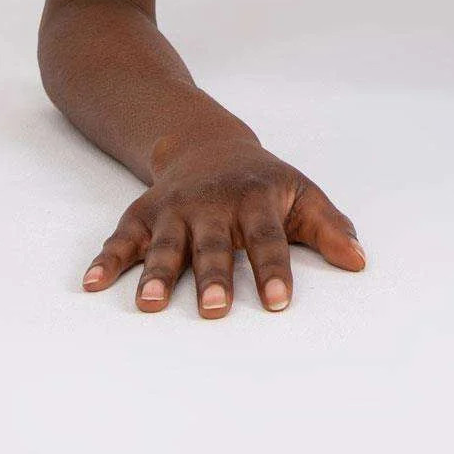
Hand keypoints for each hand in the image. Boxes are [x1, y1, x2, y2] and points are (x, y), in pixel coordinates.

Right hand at [79, 137, 366, 316]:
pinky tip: (93, 285)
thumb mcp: (301, 193)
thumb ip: (329, 227)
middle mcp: (213, 204)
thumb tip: (360, 261)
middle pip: (214, 244)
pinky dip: (107, 260)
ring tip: (151, 304)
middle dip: (215, 276)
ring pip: (166, 243)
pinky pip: (121, 238)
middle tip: (216, 310)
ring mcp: (175, 209)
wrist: (209, 144)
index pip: (268, 238)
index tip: (278, 305)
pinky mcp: (143, 214)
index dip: (273, 271)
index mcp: (256, 199)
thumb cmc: (264, 183)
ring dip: (159, 273)